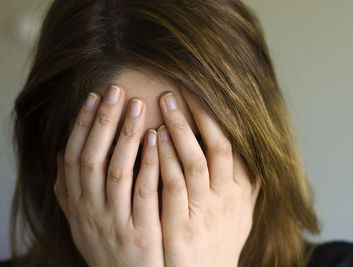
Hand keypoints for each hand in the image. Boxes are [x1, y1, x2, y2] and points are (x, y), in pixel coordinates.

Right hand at [54, 86, 163, 266]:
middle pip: (93, 158)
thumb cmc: (108, 246)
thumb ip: (70, 190)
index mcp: (77, 205)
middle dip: (103, 121)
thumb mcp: (81, 221)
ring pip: (118, 171)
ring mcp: (115, 222)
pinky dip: (150, 163)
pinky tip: (158, 138)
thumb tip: (61, 153)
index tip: (95, 96)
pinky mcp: (141, 233)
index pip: (75, 157)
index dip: (83, 125)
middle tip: (116, 89)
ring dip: (126, 135)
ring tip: (138, 105)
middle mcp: (91, 211)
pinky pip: (145, 192)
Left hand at [157, 87, 260, 266]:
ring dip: (180, 130)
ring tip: (164, 102)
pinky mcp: (183, 224)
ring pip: (194, 161)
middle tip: (178, 88)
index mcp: (241, 190)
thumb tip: (252, 156)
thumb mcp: (242, 213)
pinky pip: (173, 186)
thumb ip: (247, 184)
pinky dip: (164, 159)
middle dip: (198, 115)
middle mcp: (227, 196)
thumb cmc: (221, 240)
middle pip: (216, 146)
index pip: (232, 144)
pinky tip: (153, 139)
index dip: (216, 116)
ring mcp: (206, 210)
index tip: (200, 92)